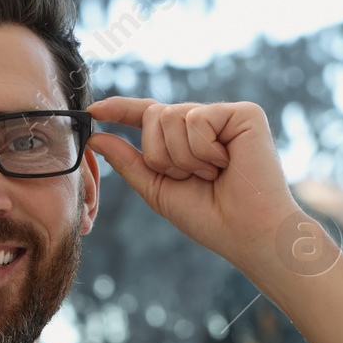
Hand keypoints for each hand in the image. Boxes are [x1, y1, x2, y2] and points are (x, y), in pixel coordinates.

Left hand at [86, 96, 299, 273]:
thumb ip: (129, 162)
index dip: (121, 110)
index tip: (94, 112)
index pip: (149, 116)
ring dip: (183, 158)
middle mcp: (205, 123)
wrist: (247, 232)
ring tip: (212, 175)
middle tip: (192, 178)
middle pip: (155, 115)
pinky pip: (197, 119)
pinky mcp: (244, 113)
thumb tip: (97, 136)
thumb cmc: (209, 217)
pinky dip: (203, 151)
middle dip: (161, 155)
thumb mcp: (158, 189)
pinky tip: (226, 165)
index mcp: (186, 140)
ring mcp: (225, 116)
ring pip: (173, 117)